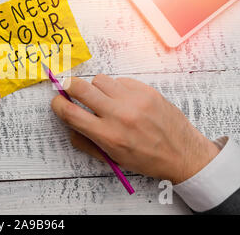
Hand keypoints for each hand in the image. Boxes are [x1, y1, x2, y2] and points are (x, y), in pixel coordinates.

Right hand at [51, 75, 219, 183]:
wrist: (182, 153)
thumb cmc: (146, 159)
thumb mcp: (112, 158)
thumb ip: (85, 141)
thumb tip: (69, 121)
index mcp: (107, 135)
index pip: (70, 112)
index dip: (57, 104)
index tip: (57, 102)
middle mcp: (119, 114)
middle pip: (80, 87)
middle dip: (68, 86)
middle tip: (68, 89)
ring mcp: (133, 99)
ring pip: (99, 80)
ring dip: (95, 88)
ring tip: (102, 98)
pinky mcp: (146, 90)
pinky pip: (119, 80)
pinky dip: (115, 88)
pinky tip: (122, 99)